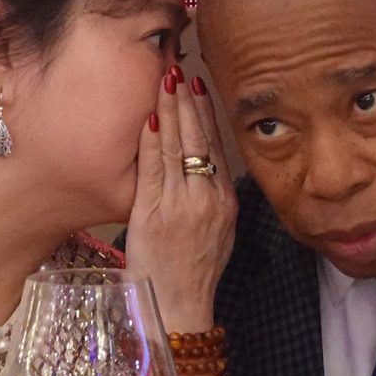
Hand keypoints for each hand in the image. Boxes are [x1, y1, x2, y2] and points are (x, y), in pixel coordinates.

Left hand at [122, 68, 235, 332]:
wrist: (178, 306)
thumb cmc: (193, 271)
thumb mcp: (219, 232)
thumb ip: (214, 198)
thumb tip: (209, 168)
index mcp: (225, 201)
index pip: (216, 146)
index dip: (207, 114)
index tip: (200, 87)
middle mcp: (208, 198)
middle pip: (199, 139)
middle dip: (189, 102)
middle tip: (180, 69)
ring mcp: (181, 204)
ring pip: (177, 147)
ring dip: (170, 111)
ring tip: (165, 81)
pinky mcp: (154, 212)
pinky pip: (153, 167)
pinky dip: (152, 140)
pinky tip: (149, 117)